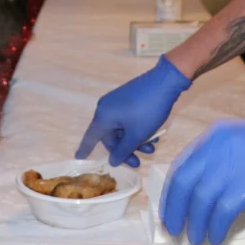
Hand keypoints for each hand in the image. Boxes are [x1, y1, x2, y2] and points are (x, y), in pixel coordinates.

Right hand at [75, 56, 190, 166]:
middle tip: (138, 162)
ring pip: (122, 129)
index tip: (78, 158)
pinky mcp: (128, 98)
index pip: (90, 137)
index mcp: (103, 116)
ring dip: (135, 141)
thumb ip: (123, 151)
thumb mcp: (136, 135)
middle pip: (110, 136)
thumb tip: (112, 161)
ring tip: (152, 149)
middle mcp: (106, 108)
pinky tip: (153, 136)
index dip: (85, 149)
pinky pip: (128, 119)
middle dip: (125, 150)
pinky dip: (137, 130)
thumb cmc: (147, 110)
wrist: (165, 81)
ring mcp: (117, 102)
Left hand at [161, 109, 244, 244]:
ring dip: (195, 225)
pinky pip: (222, 211)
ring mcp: (234, 163)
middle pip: (184, 184)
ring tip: (195, 241)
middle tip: (174, 232)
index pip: (182, 167)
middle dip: (175, 212)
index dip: (172, 194)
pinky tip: (215, 239)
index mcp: (216, 135)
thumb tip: (206, 195)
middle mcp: (219, 146)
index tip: (170, 212)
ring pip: (201, 200)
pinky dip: (215, 228)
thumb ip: (224, 162)